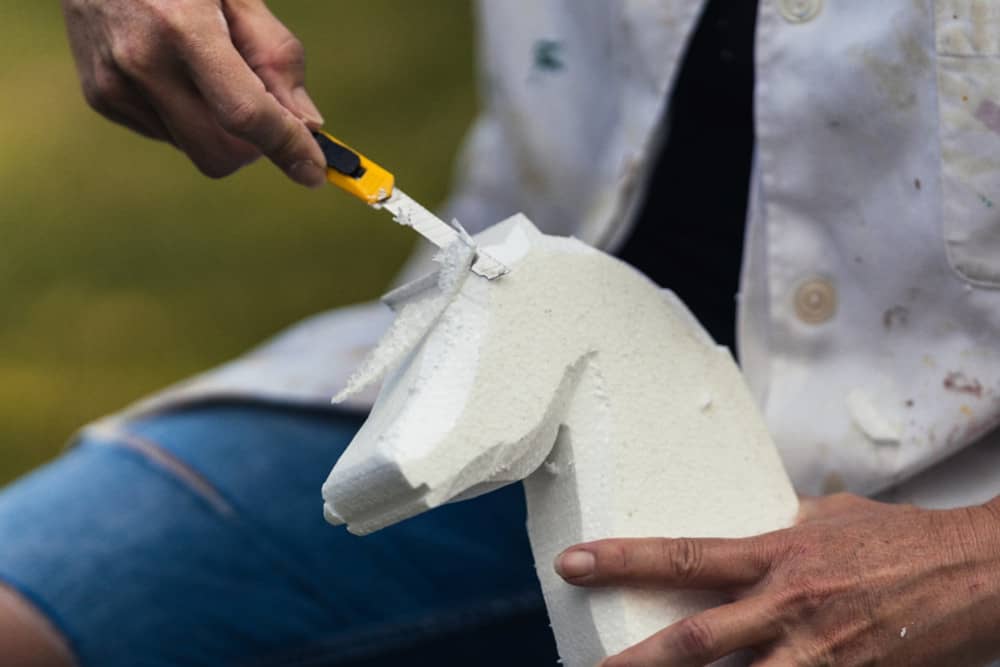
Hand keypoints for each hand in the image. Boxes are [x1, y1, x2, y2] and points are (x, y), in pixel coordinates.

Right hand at [61, 0, 327, 186]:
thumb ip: (276, 57)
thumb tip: (307, 125)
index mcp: (182, 27)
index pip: (245, 113)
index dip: (286, 146)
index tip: (314, 171)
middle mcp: (141, 62)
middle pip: (219, 154)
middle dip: (254, 148)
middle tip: (267, 112)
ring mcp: (114, 84)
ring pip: (196, 149)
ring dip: (219, 128)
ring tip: (206, 66)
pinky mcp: (101, 98)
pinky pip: (168, 135)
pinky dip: (188, 116)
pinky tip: (175, 69)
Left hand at [555, 494, 999, 665]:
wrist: (981, 573)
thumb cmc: (903, 540)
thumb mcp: (831, 518)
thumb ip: (782, 527)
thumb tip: (749, 529)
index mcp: (778, 554)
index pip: (686, 555)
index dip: (624, 560)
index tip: (574, 563)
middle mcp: (789, 606)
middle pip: (696, 640)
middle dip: (636, 663)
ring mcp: (821, 654)